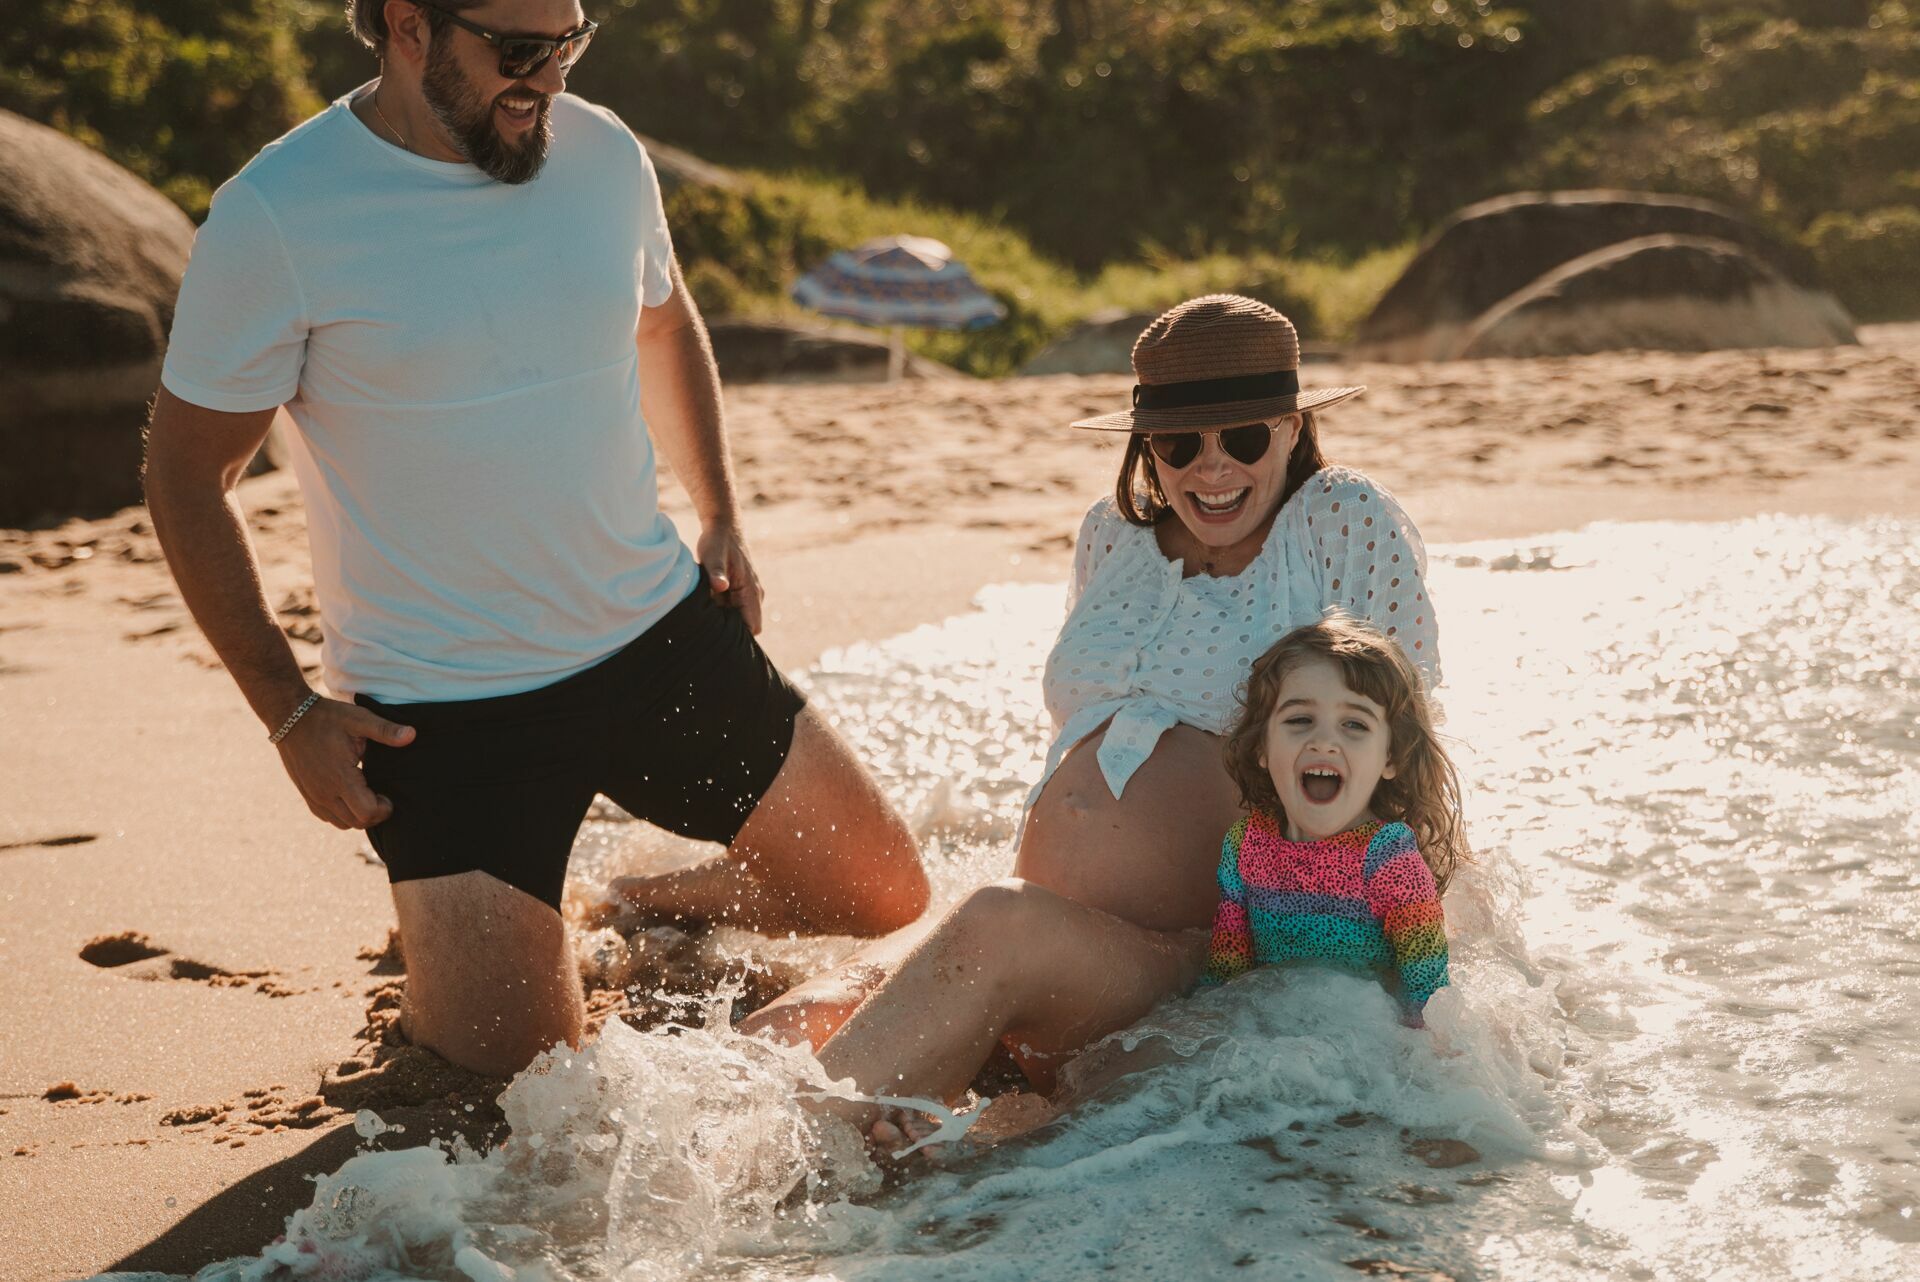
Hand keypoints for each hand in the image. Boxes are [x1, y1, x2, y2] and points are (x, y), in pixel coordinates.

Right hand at [273, 696, 415, 828]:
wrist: (290, 717)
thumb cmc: (328, 718)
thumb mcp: (359, 719)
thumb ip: (385, 730)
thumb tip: (412, 735)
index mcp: (341, 777)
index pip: (367, 813)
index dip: (384, 809)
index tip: (388, 794)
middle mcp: (325, 792)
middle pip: (357, 823)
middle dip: (375, 814)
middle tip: (381, 796)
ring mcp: (313, 796)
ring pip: (342, 824)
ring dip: (359, 816)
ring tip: (367, 795)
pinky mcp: (306, 795)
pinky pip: (327, 817)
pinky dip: (342, 814)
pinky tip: (350, 795)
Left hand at [695, 520, 764, 634]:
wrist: (723, 527)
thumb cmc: (717, 542)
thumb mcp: (712, 555)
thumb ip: (716, 573)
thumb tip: (720, 587)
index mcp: (751, 591)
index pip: (753, 627)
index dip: (739, 636)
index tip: (720, 634)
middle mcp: (754, 595)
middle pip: (746, 626)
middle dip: (729, 629)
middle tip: (708, 620)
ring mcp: (749, 594)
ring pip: (738, 618)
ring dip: (724, 618)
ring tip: (707, 607)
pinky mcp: (741, 592)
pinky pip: (733, 609)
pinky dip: (721, 609)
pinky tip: (708, 600)